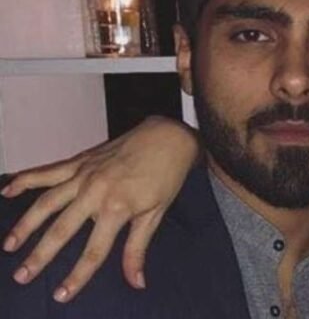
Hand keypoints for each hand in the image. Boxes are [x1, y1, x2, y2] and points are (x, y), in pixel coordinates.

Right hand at [1, 116, 199, 301]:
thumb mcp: (156, 214)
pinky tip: (6, 190)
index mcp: (117, 208)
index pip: (94, 250)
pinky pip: (48, 171)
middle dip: (40, 255)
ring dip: (26, 224)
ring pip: (47, 202)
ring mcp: (84, 175)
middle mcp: (95, 192)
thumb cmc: (166, 176)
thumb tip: (136, 282)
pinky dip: (26, 180)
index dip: (78, 275)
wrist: (169, 137)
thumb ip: (138, 248)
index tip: (61, 295)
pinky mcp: (79, 161)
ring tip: (9, 245)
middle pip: (62, 229)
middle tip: (21, 276)